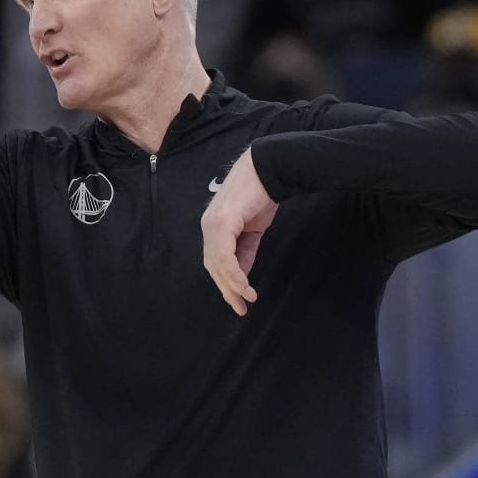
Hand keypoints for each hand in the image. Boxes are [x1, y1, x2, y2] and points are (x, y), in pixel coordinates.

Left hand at [200, 148, 276, 314]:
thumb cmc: (260, 196)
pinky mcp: (223, 222)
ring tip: (246, 299)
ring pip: (218, 263)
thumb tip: (242, 275)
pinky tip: (244, 285)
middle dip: (226, 289)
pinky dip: (234, 272)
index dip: (225, 283)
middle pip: (213, 266)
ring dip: (232, 284)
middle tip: (240, 308)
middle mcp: (209, 227)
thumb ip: (244, 250)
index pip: (215, 261)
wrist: (269, 170)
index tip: (238, 300)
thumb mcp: (252, 230)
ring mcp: (213, 224)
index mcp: (214, 228)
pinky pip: (225, 254)